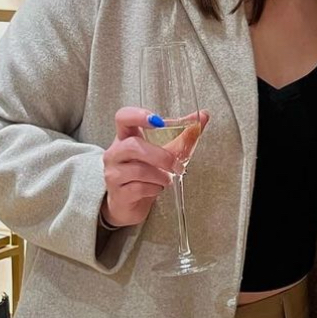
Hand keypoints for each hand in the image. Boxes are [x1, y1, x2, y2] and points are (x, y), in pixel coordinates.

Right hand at [101, 107, 208, 229]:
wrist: (130, 202)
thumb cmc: (146, 172)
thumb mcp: (165, 150)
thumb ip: (184, 134)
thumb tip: (203, 115)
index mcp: (126, 136)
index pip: (123, 117)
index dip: (138, 115)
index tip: (158, 121)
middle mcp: (115, 152)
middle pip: (133, 145)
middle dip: (161, 155)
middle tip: (177, 165)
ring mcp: (113, 173)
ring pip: (138, 169)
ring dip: (161, 176)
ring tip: (167, 179)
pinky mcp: (118, 193)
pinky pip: (139, 188)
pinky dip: (155, 189)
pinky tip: (157, 188)